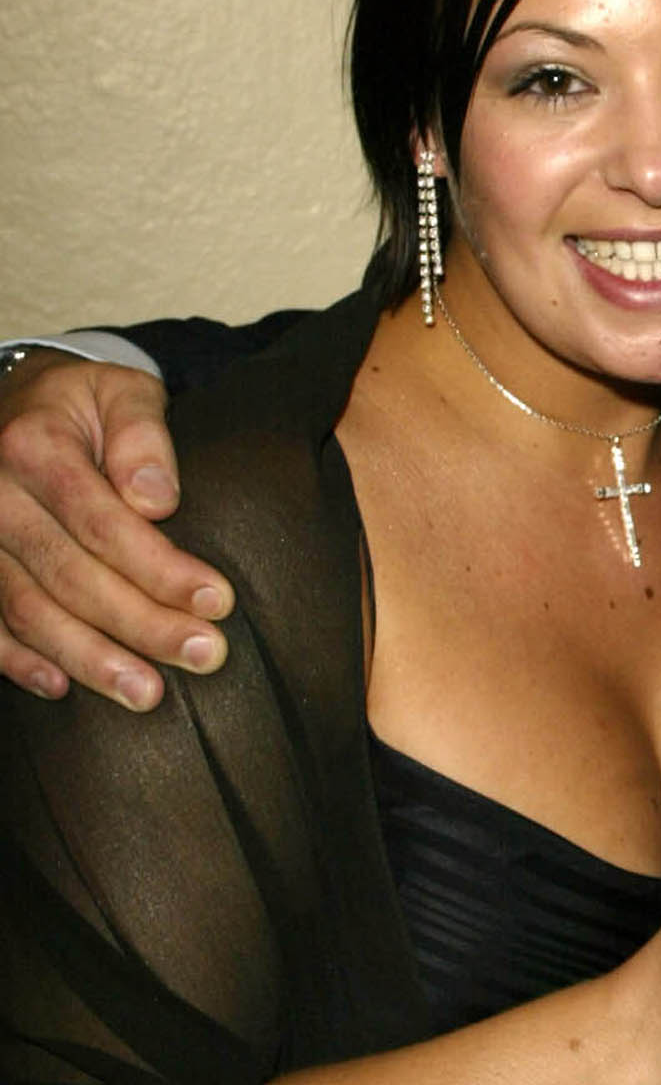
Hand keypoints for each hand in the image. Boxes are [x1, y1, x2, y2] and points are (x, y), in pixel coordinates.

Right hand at [0, 353, 233, 705]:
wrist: (22, 402)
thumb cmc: (87, 404)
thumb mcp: (123, 391)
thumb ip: (144, 436)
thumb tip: (157, 500)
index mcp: (34, 449)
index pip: (101, 522)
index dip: (160, 568)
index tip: (217, 602)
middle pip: (69, 575)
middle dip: (140, 624)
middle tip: (204, 655)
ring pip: (26, 609)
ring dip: (88, 658)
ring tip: (146, 694)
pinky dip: (17, 661)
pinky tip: (61, 687)